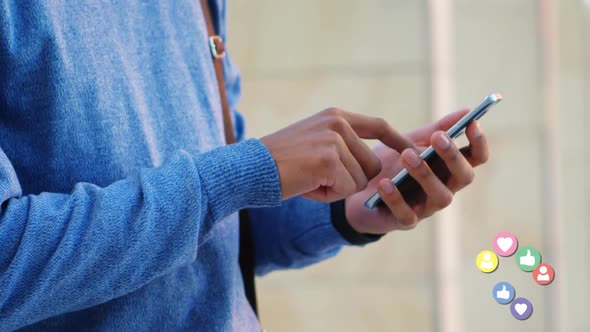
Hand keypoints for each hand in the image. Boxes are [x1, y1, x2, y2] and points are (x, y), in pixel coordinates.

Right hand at [260, 108, 413, 201]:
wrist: (250, 169)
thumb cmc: (280, 163)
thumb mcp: (314, 143)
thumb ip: (343, 146)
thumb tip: (375, 167)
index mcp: (335, 116)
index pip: (379, 126)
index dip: (398, 141)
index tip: (415, 152)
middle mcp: (338, 122)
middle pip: (372, 164)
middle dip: (350, 180)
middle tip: (318, 178)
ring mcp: (334, 139)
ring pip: (360, 180)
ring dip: (336, 189)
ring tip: (309, 179)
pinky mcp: (329, 159)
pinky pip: (346, 190)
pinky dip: (327, 196)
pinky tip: (306, 186)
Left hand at [344, 109, 489, 233]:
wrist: (358, 190)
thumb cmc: (389, 165)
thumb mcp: (409, 142)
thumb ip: (436, 129)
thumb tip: (466, 111)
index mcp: (448, 169)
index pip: (475, 158)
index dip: (478, 143)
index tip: (472, 123)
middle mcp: (443, 189)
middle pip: (463, 176)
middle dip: (453, 156)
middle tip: (437, 137)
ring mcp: (426, 208)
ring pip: (441, 197)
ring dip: (425, 175)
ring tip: (406, 155)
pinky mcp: (404, 222)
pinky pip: (406, 214)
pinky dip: (396, 198)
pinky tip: (385, 183)